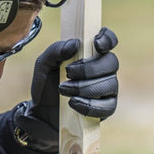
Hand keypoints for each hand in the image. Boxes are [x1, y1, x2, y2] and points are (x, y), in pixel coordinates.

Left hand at [10, 28, 119, 152]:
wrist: (42, 113)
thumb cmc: (47, 86)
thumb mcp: (44, 65)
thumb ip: (56, 50)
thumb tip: (75, 43)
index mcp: (91, 54)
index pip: (109, 40)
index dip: (107, 39)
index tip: (96, 44)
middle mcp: (104, 70)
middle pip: (111, 62)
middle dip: (88, 69)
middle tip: (68, 73)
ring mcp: (108, 89)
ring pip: (109, 84)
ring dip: (84, 87)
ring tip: (64, 90)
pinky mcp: (107, 109)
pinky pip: (107, 106)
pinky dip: (89, 105)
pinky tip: (74, 103)